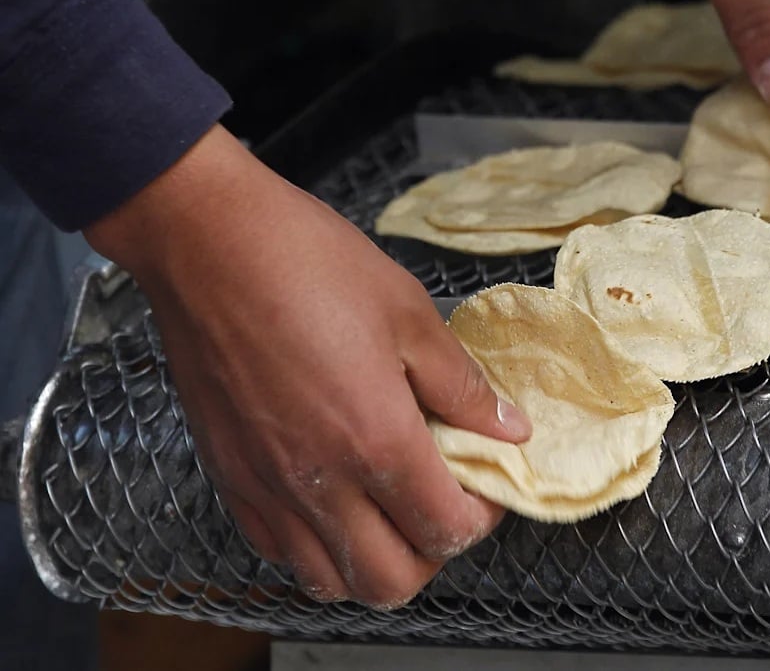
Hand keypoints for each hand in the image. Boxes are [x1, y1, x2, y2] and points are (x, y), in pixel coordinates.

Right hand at [85, 126, 530, 606]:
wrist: (207, 242)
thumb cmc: (309, 264)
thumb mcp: (409, 313)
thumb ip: (462, 385)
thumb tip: (509, 428)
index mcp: (376, 440)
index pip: (446, 528)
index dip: (482, 514)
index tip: (487, 481)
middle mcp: (319, 482)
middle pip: (391, 579)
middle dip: (434, 553)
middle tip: (445, 503)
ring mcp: (267, 487)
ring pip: (331, 580)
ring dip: (376, 561)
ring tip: (392, 508)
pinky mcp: (229, 478)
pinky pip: (279, 550)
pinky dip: (317, 545)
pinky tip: (335, 498)